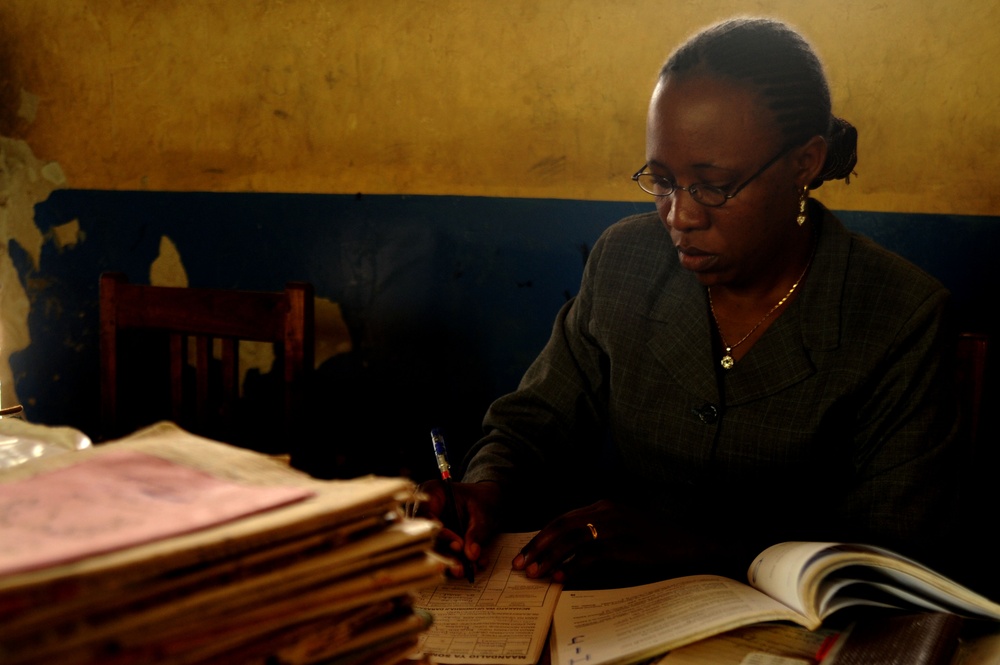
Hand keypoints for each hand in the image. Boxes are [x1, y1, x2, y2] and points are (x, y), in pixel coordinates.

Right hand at [416, 479, 502, 578]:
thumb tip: (471, 554)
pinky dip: (458, 563)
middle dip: (443, 555)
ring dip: (450, 563)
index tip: (458, 545)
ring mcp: (428, 527)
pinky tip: (474, 565)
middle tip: (460, 567)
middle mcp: (424, 510)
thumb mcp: (482, 513)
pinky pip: (442, 555)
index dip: (439, 533)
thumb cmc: (482, 499)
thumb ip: (476, 532)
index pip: (424, 515)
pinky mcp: (436, 541)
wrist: (487, 501)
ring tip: (469, 569)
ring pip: (432, 550)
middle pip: (424, 536)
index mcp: (431, 492)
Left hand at [512, 499, 735, 587]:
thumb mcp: (622, 533)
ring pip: (571, 540)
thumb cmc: (655, 545)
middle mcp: (606, 511)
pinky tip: (560, 577)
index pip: (562, 519)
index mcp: (603, 506)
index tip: (525, 552)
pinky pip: (590, 556)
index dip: (541, 536)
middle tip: (519, 564)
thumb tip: (565, 556)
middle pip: (560, 526)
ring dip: (549, 557)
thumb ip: (596, 537)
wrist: (691, 547)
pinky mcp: (624, 544)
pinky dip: (572, 566)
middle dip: (537, 546)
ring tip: (533, 573)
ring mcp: (615, 526)